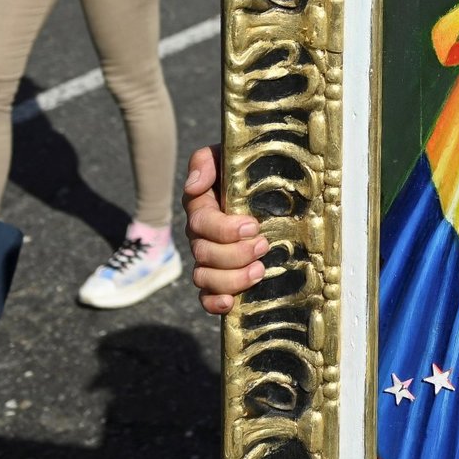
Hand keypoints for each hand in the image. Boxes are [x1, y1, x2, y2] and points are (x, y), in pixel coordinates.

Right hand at [183, 143, 269, 314]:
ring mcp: (209, 258)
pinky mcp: (219, 277)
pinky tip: (230, 303)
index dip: (224, 229)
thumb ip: (206, 161)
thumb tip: (195, 185)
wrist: (262, 181)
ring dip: (232, 279)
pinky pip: (206, 296)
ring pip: (204, 278)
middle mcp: (202, 235)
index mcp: (202, 207)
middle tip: (263, 245)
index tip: (253, 226)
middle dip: (235, 254)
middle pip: (204, 254)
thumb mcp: (224, 155)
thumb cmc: (242, 167)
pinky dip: (214, 303)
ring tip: (259, 270)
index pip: (201, 223)